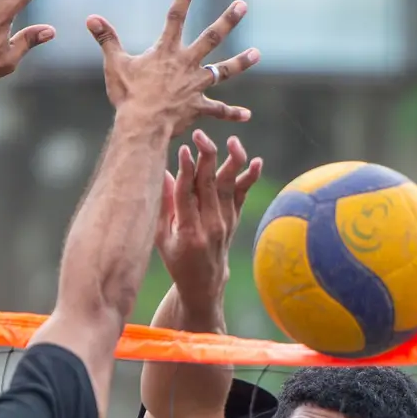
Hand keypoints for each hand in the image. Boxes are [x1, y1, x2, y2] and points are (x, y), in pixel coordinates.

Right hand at [89, 0, 258, 136]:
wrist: (142, 125)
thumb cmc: (127, 96)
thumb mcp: (114, 65)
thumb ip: (106, 39)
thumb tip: (91, 18)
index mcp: (166, 51)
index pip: (175, 17)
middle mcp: (186, 64)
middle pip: (211, 38)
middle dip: (228, 21)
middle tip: (242, 5)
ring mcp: (195, 86)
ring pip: (222, 71)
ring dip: (240, 62)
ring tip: (256, 54)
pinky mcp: (198, 107)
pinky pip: (218, 111)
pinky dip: (232, 113)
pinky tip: (247, 115)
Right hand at [157, 131, 262, 311]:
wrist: (203, 282)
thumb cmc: (176, 258)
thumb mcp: (161, 237)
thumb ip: (163, 205)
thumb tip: (162, 172)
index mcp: (188, 231)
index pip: (187, 195)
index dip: (186, 171)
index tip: (184, 150)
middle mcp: (210, 225)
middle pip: (209, 185)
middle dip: (206, 157)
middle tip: (200, 135)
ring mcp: (226, 223)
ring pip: (230, 186)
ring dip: (232, 161)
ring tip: (232, 141)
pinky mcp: (235, 219)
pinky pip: (243, 195)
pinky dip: (250, 178)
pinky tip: (255, 161)